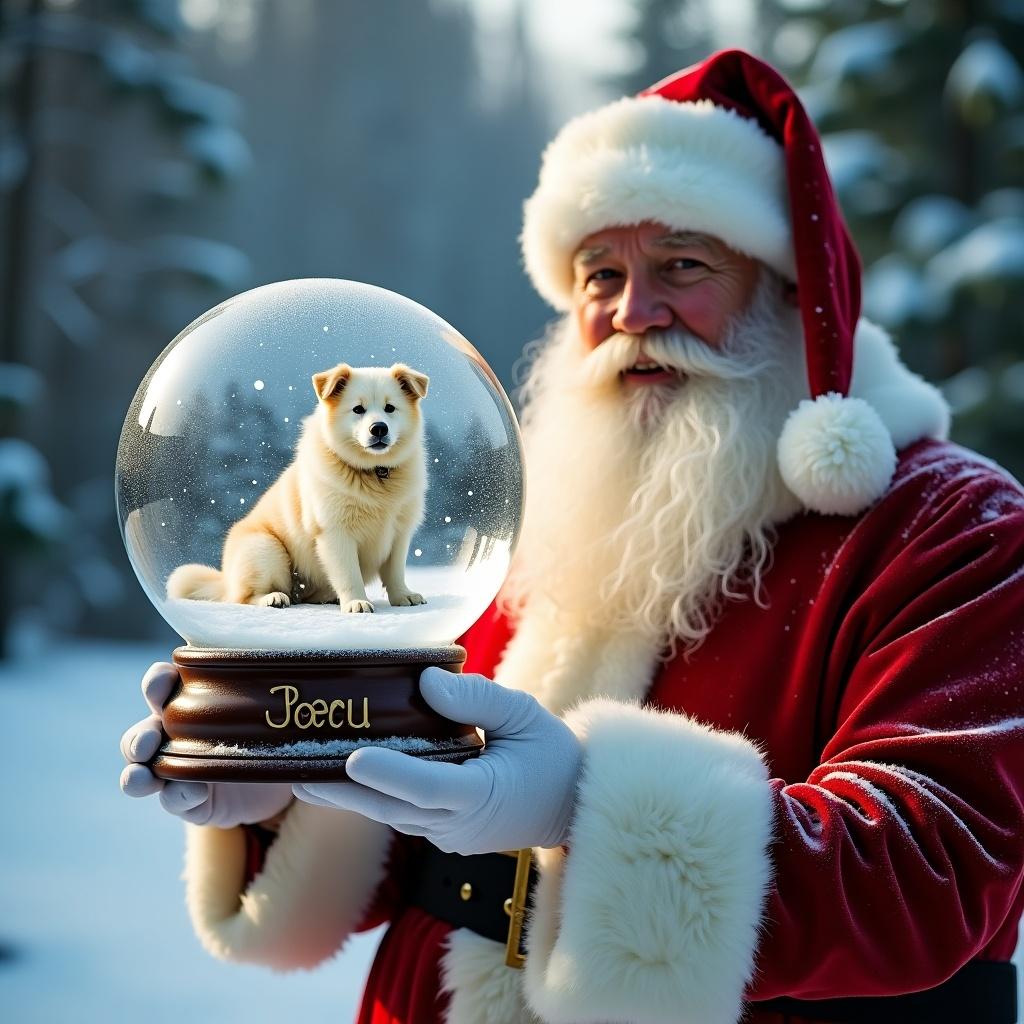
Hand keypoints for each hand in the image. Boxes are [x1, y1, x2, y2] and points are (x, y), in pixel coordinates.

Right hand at [119, 662, 292, 827]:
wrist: (280, 780)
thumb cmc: (275, 731)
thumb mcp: (277, 710)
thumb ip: (280, 699)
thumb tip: (306, 682)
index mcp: (192, 701)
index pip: (164, 685)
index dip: (157, 681)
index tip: (165, 678)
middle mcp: (176, 735)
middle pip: (143, 733)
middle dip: (139, 737)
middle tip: (149, 741)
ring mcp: (178, 770)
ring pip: (141, 771)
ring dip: (136, 775)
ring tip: (142, 777)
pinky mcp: (189, 801)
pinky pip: (174, 800)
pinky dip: (178, 797)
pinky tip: (193, 793)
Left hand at [293, 668, 581, 854]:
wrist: (569, 802)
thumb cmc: (550, 753)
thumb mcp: (525, 714)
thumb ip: (478, 699)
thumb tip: (426, 683)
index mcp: (484, 796)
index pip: (430, 786)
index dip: (390, 774)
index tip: (352, 758)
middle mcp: (460, 825)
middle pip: (393, 808)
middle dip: (341, 792)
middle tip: (294, 771)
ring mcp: (450, 835)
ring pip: (391, 815)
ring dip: (347, 797)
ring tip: (298, 773)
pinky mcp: (443, 833)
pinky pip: (401, 815)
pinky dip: (371, 796)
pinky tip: (337, 777)